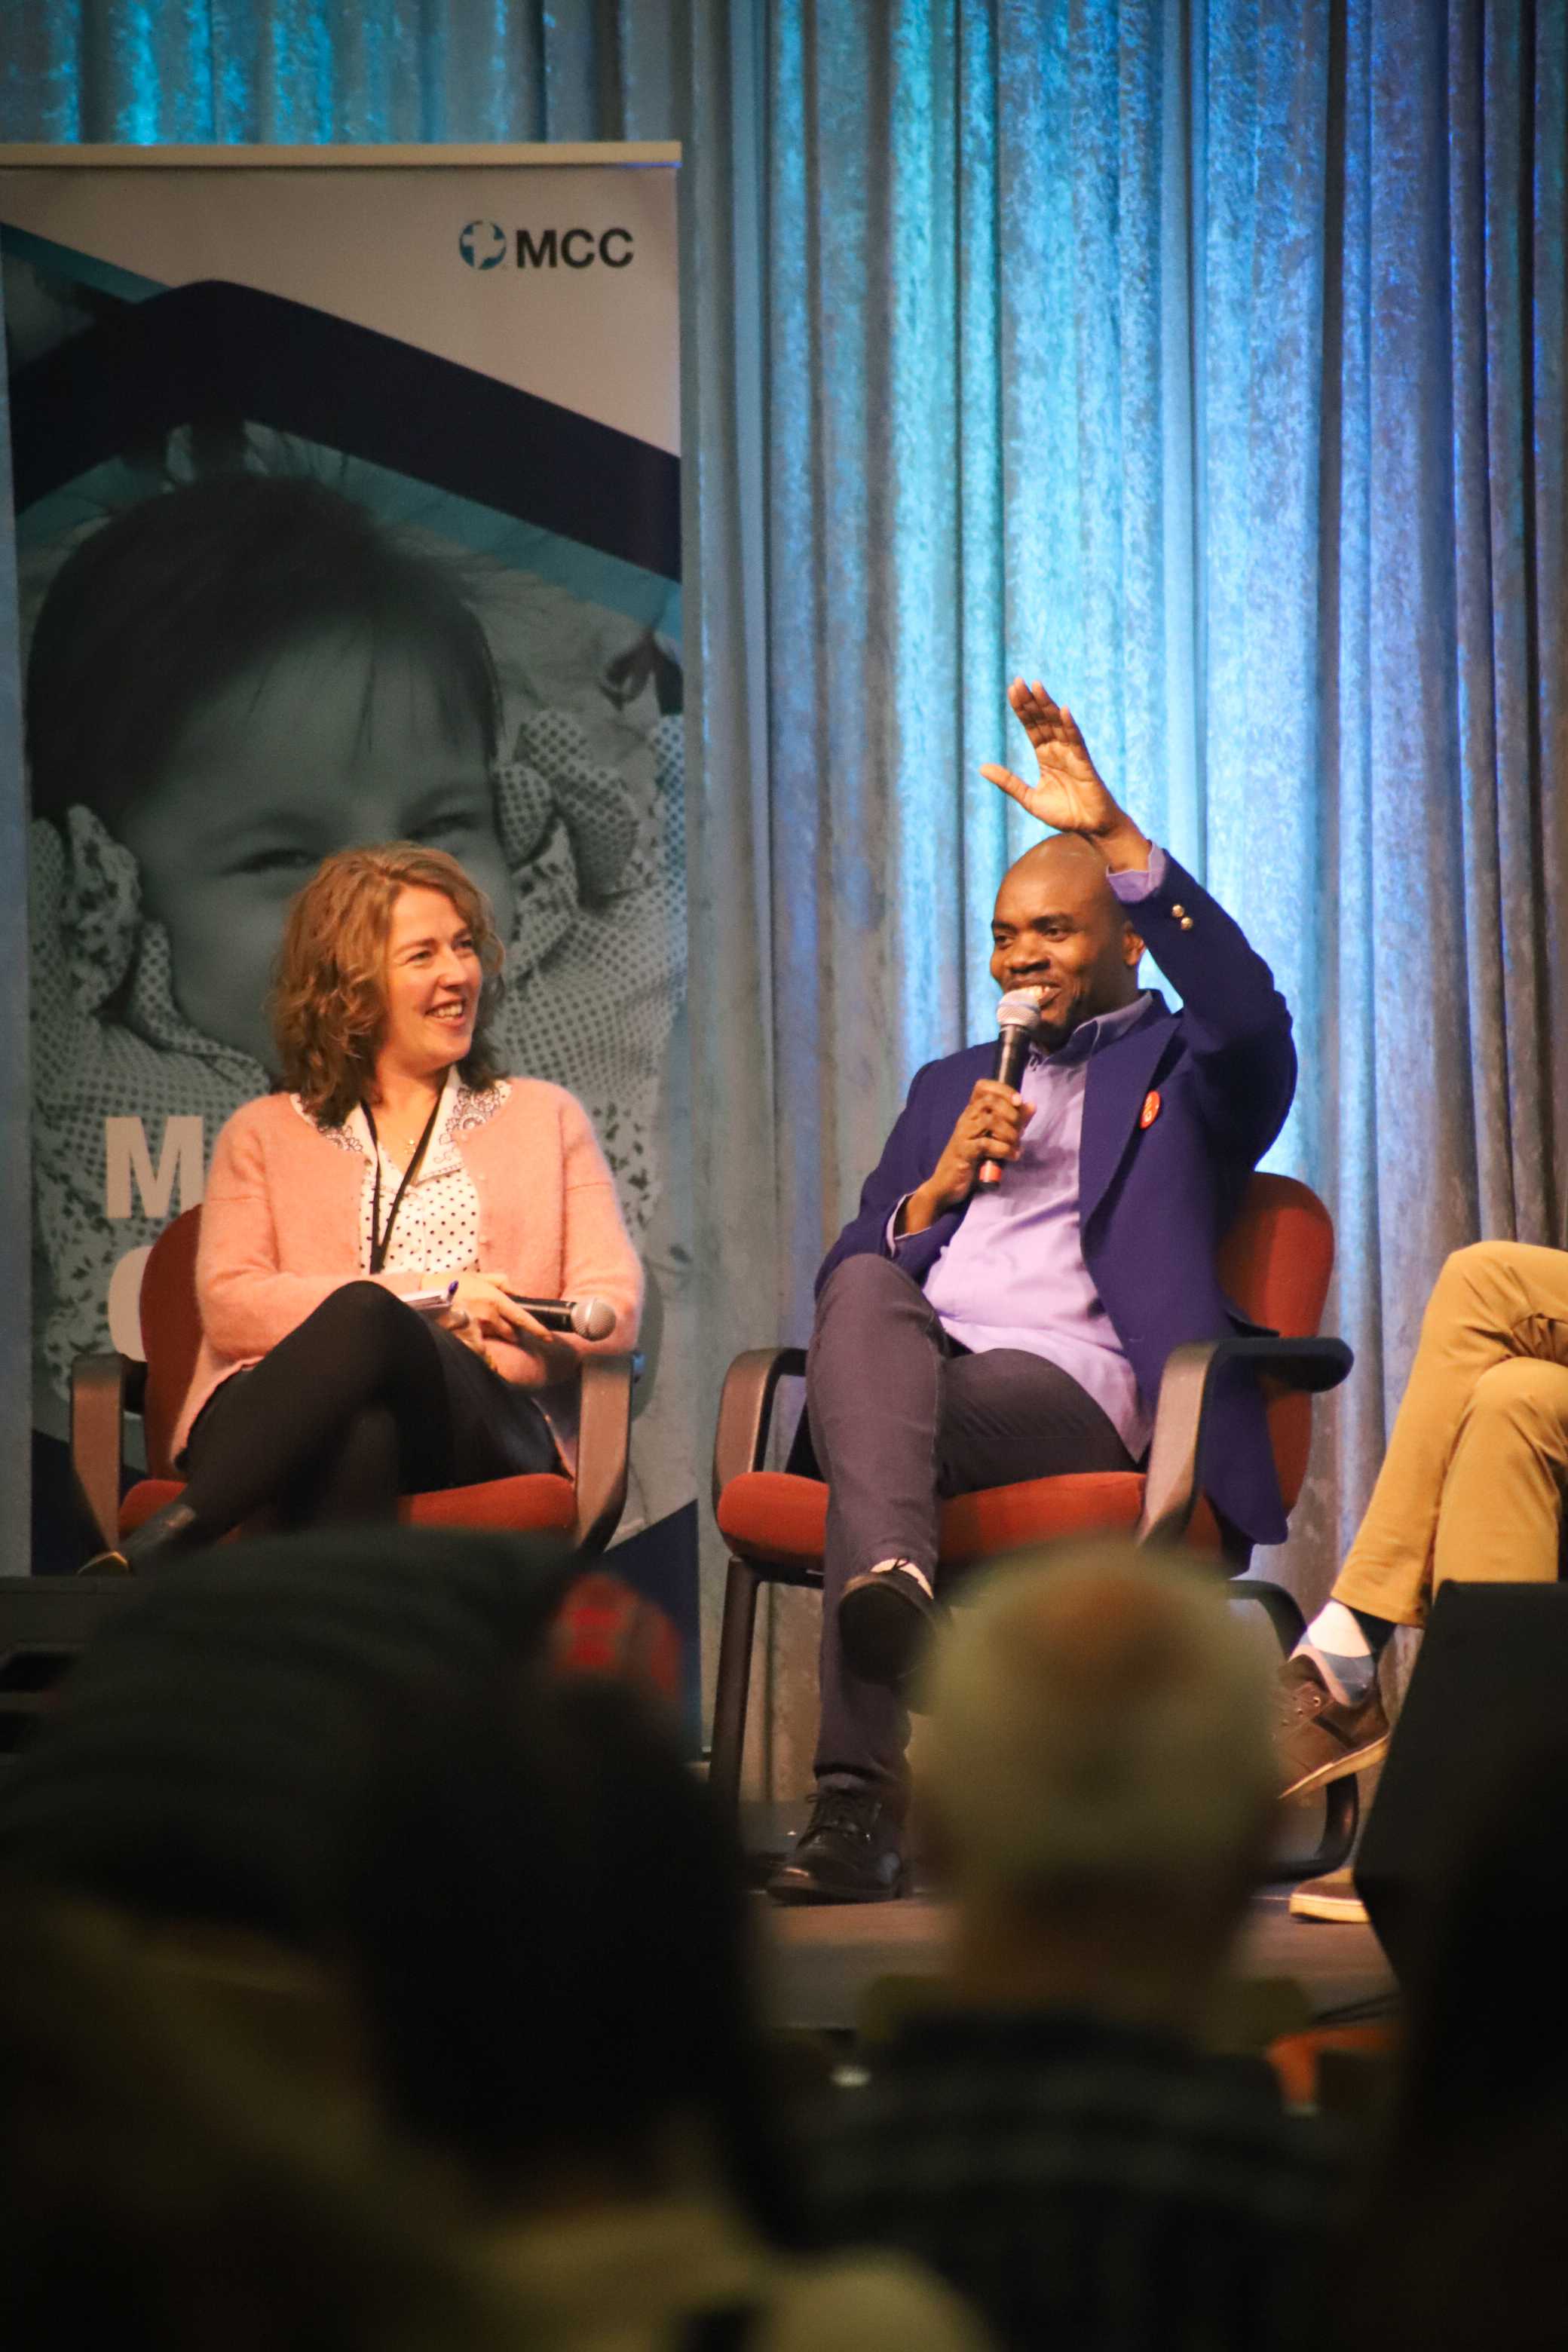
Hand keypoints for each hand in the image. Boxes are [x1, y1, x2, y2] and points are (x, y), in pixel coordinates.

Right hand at [439, 1275, 573, 1372]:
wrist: (424, 1294)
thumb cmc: (451, 1283)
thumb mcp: (479, 1276)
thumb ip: (501, 1282)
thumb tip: (518, 1292)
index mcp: (496, 1299)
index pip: (522, 1318)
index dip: (537, 1329)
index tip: (548, 1337)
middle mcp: (490, 1315)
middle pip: (510, 1332)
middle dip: (510, 1331)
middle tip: (502, 1327)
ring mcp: (478, 1327)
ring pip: (495, 1339)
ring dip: (494, 1336)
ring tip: (481, 1328)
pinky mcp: (465, 1337)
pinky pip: (480, 1348)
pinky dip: (481, 1347)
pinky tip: (475, 1342)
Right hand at [897, 1080, 1031, 1234]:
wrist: (947, 1184)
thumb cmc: (972, 1160)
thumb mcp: (995, 1138)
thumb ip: (1013, 1122)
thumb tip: (1031, 1105)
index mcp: (972, 1112)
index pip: (982, 1086)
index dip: (1003, 1089)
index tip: (1019, 1101)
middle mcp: (966, 1119)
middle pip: (989, 1100)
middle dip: (1011, 1112)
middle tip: (1020, 1129)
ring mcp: (963, 1134)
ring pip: (990, 1120)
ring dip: (1010, 1133)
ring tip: (1017, 1146)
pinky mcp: (964, 1151)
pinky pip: (987, 1144)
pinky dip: (1005, 1149)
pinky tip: (1013, 1157)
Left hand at [979, 678, 1150, 870]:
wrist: (1091, 828)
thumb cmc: (1064, 814)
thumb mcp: (1029, 799)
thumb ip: (1008, 782)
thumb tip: (981, 768)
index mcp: (1045, 756)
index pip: (1031, 727)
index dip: (1022, 709)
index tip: (1012, 689)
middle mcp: (1058, 751)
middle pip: (1042, 721)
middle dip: (1031, 701)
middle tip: (1018, 681)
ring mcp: (1072, 755)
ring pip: (1058, 725)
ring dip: (1048, 706)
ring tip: (1037, 686)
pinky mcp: (1084, 764)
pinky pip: (1077, 741)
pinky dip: (1070, 726)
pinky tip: (1062, 710)